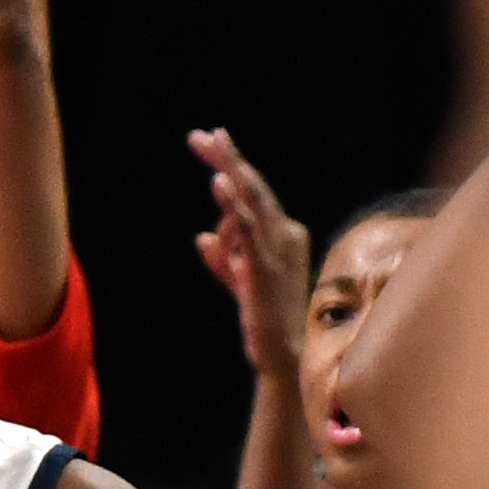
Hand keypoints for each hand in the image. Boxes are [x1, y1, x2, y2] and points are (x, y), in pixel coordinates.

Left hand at [187, 127, 310, 374]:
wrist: (282, 353)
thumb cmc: (264, 316)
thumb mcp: (239, 280)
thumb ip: (224, 257)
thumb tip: (202, 236)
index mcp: (282, 233)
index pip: (253, 192)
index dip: (231, 165)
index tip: (208, 140)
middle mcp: (285, 234)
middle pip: (253, 186)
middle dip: (227, 158)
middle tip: (203, 135)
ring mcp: (277, 249)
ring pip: (252, 199)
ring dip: (230, 171)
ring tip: (211, 145)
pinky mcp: (265, 267)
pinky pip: (248, 229)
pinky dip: (233, 205)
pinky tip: (220, 183)